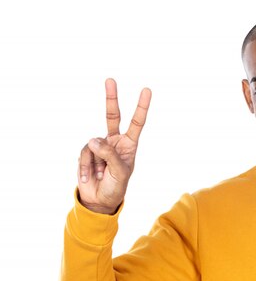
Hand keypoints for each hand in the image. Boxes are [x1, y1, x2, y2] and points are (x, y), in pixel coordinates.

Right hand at [77, 79, 151, 213]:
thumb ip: (109, 154)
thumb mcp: (119, 173)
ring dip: (96, 162)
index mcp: (129, 145)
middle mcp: (115, 141)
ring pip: (94, 143)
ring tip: (100, 175)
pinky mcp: (86, 152)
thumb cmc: (115, 187)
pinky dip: (86, 166)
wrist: (98, 200)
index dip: (141, 107)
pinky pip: (84, 153)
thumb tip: (94, 139)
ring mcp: (99, 145)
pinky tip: (90, 176)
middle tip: (110, 80)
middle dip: (111, 98)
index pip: (137, 123)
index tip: (146, 90)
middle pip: (113, 116)